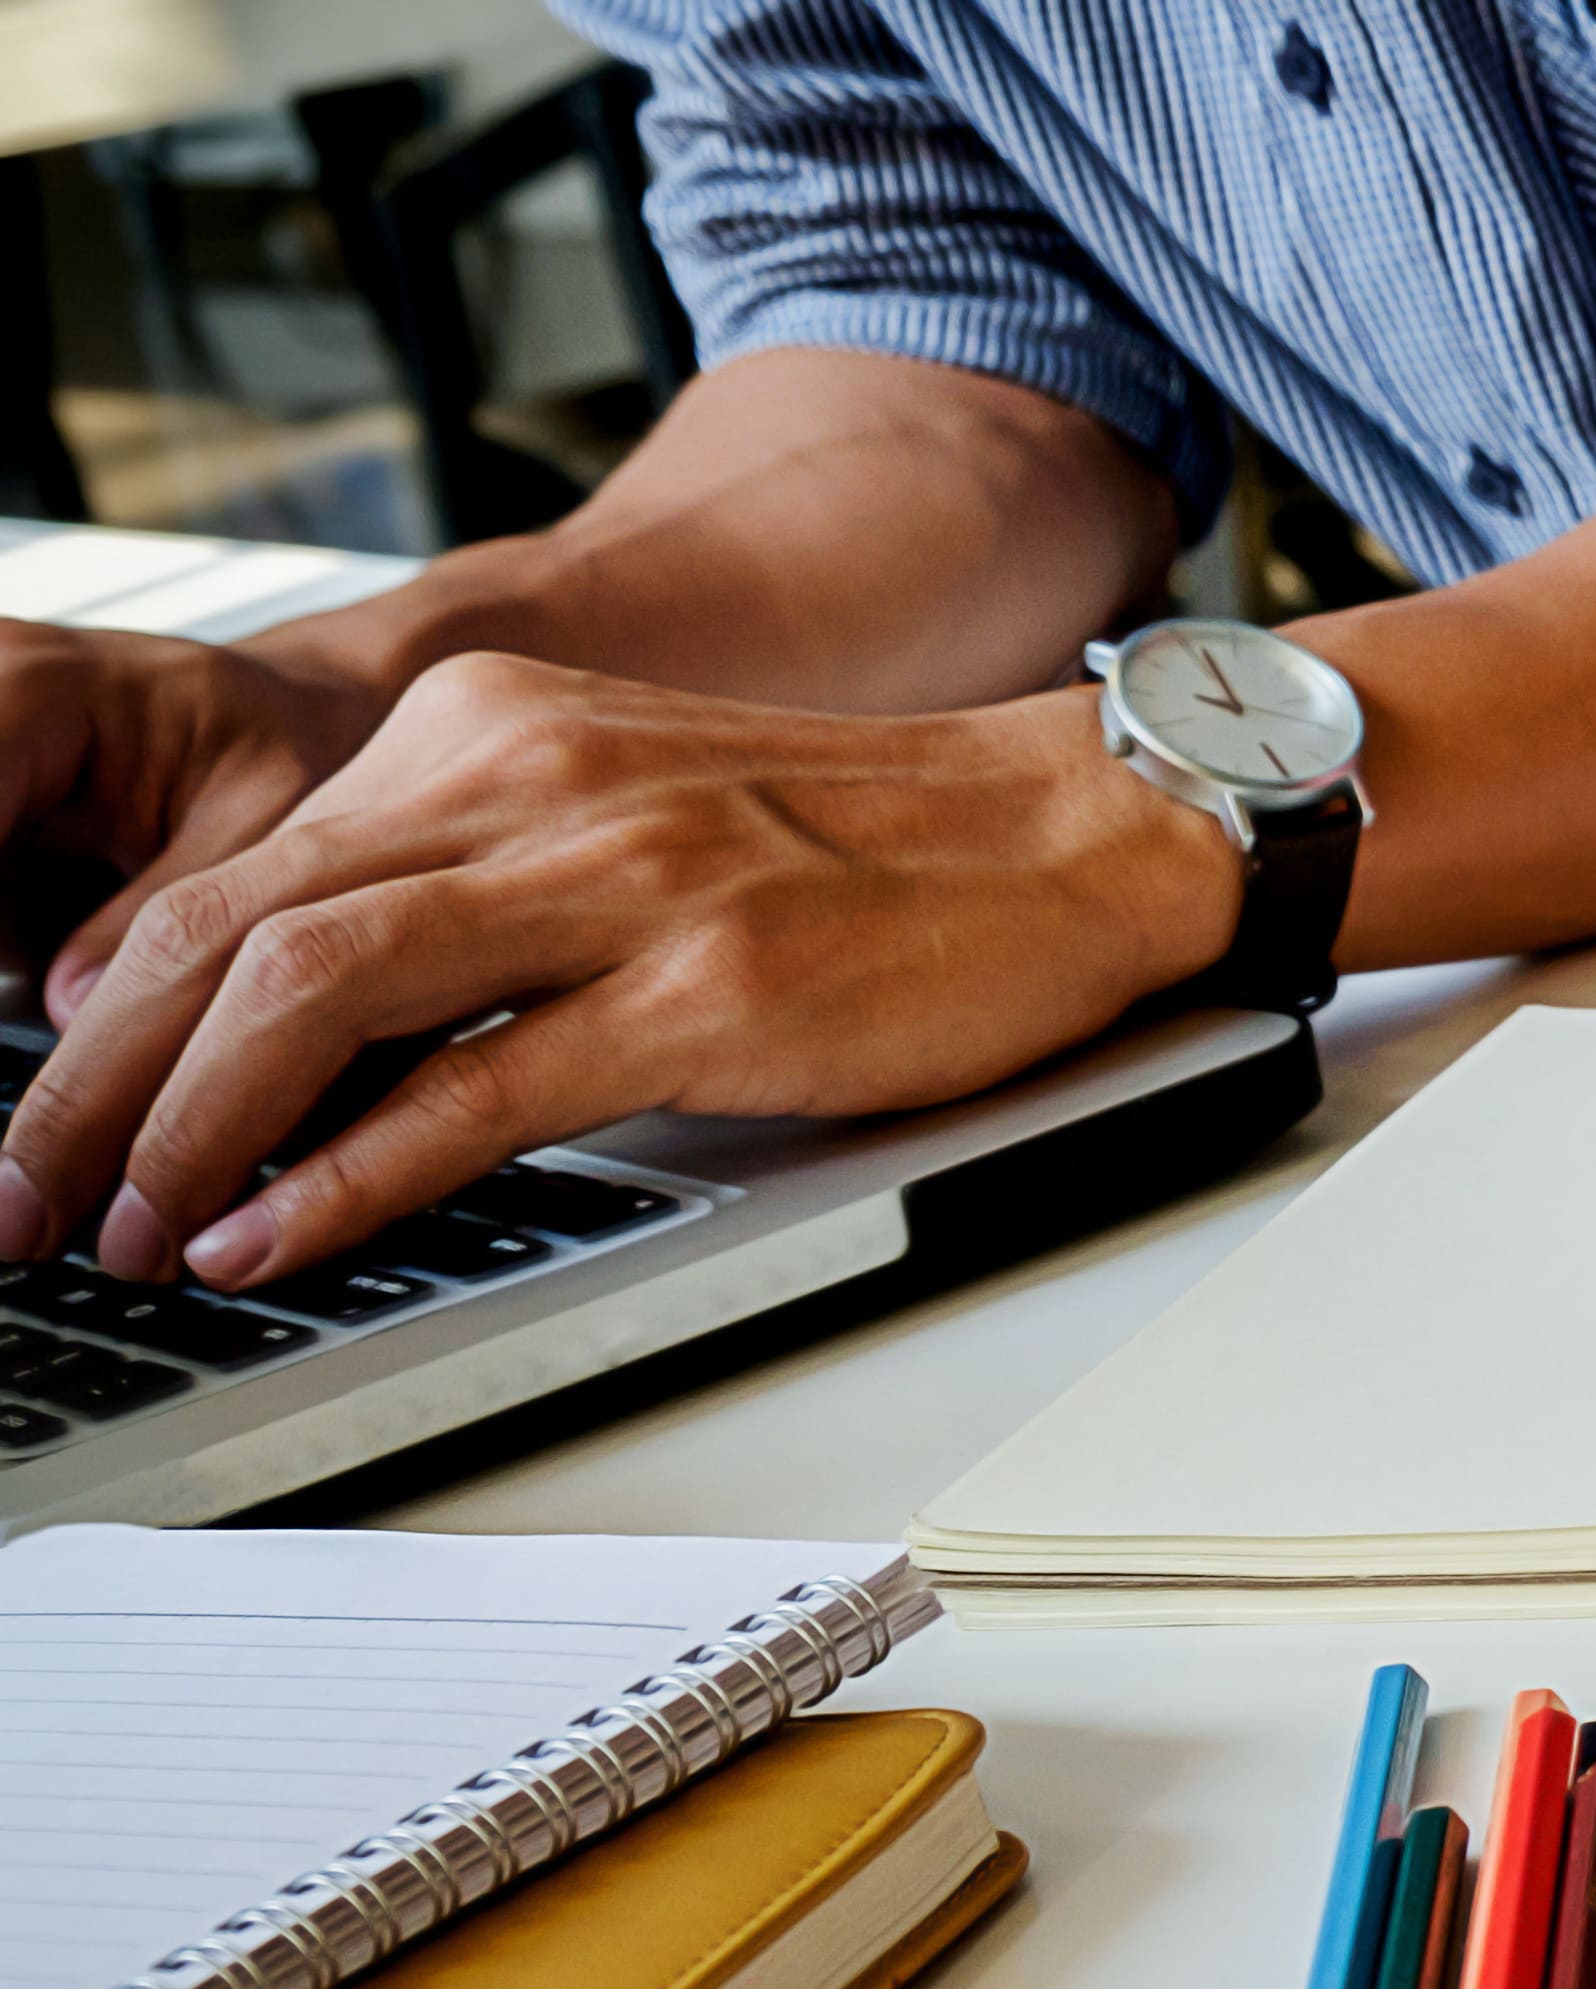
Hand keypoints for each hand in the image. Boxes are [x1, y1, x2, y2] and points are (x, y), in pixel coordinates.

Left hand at [0, 655, 1239, 1287]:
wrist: (1081, 826)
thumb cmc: (878, 851)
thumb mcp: (630, 821)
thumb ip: (471, 886)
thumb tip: (304, 1026)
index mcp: (487, 736)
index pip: (229, 880)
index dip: (105, 1020)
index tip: (53, 1125)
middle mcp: (525, 780)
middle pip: (227, 933)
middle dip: (91, 1089)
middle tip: (25, 1203)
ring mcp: (617, 880)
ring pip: (311, 991)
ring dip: (184, 1130)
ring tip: (130, 1235)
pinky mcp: (706, 986)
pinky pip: (470, 1085)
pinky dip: (341, 1173)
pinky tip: (276, 1233)